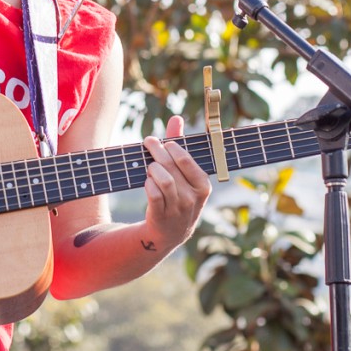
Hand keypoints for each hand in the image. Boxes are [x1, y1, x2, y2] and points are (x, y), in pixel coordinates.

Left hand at [142, 116, 211, 251]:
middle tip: (149, 143)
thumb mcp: (185, 174)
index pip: (186, 160)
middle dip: (157, 151)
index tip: (164, 142)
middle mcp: (193, 198)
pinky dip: (148, 184)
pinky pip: (154, 194)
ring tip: (150, 166)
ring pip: (163, 180)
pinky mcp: (161, 216)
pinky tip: (147, 181)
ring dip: (152, 168)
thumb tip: (177, 118)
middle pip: (171, 166)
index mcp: (203, 185)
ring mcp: (178, 209)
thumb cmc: (178, 194)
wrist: (170, 231)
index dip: (172, 147)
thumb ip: (180, 146)